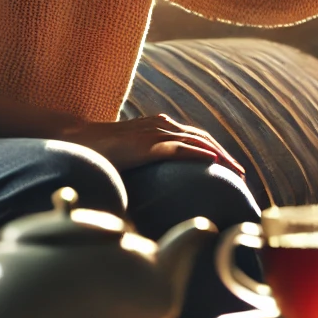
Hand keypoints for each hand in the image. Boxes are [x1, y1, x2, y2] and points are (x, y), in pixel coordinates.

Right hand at [57, 114, 245, 175]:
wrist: (76, 139)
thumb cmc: (103, 152)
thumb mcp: (133, 155)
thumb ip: (148, 164)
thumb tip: (156, 191)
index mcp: (161, 127)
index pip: (198, 138)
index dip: (217, 151)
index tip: (233, 169)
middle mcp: (162, 125)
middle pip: (204, 139)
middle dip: (225, 156)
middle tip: (241, 174)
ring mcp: (154, 132)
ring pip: (197, 142)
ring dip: (220, 155)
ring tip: (235, 172)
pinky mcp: (146, 144)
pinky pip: (177, 147)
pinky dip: (197, 153)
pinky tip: (212, 162)